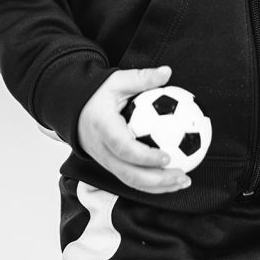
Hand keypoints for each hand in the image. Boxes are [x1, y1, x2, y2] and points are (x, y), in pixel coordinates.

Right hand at [77, 65, 191, 193]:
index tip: (167, 157)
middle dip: (157, 180)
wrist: (76, 111)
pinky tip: (172, 179)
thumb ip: (142, 78)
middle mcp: (103, 150)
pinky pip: (132, 180)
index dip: (145, 157)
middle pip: (129, 174)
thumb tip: (167, 72)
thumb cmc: (98, 95)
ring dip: (158, 187)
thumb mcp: (117, 81)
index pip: (123, 148)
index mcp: (103, 129)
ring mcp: (106, 162)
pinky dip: (152, 184)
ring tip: (183, 181)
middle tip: (182, 175)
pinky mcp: (111, 167)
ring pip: (131, 182)